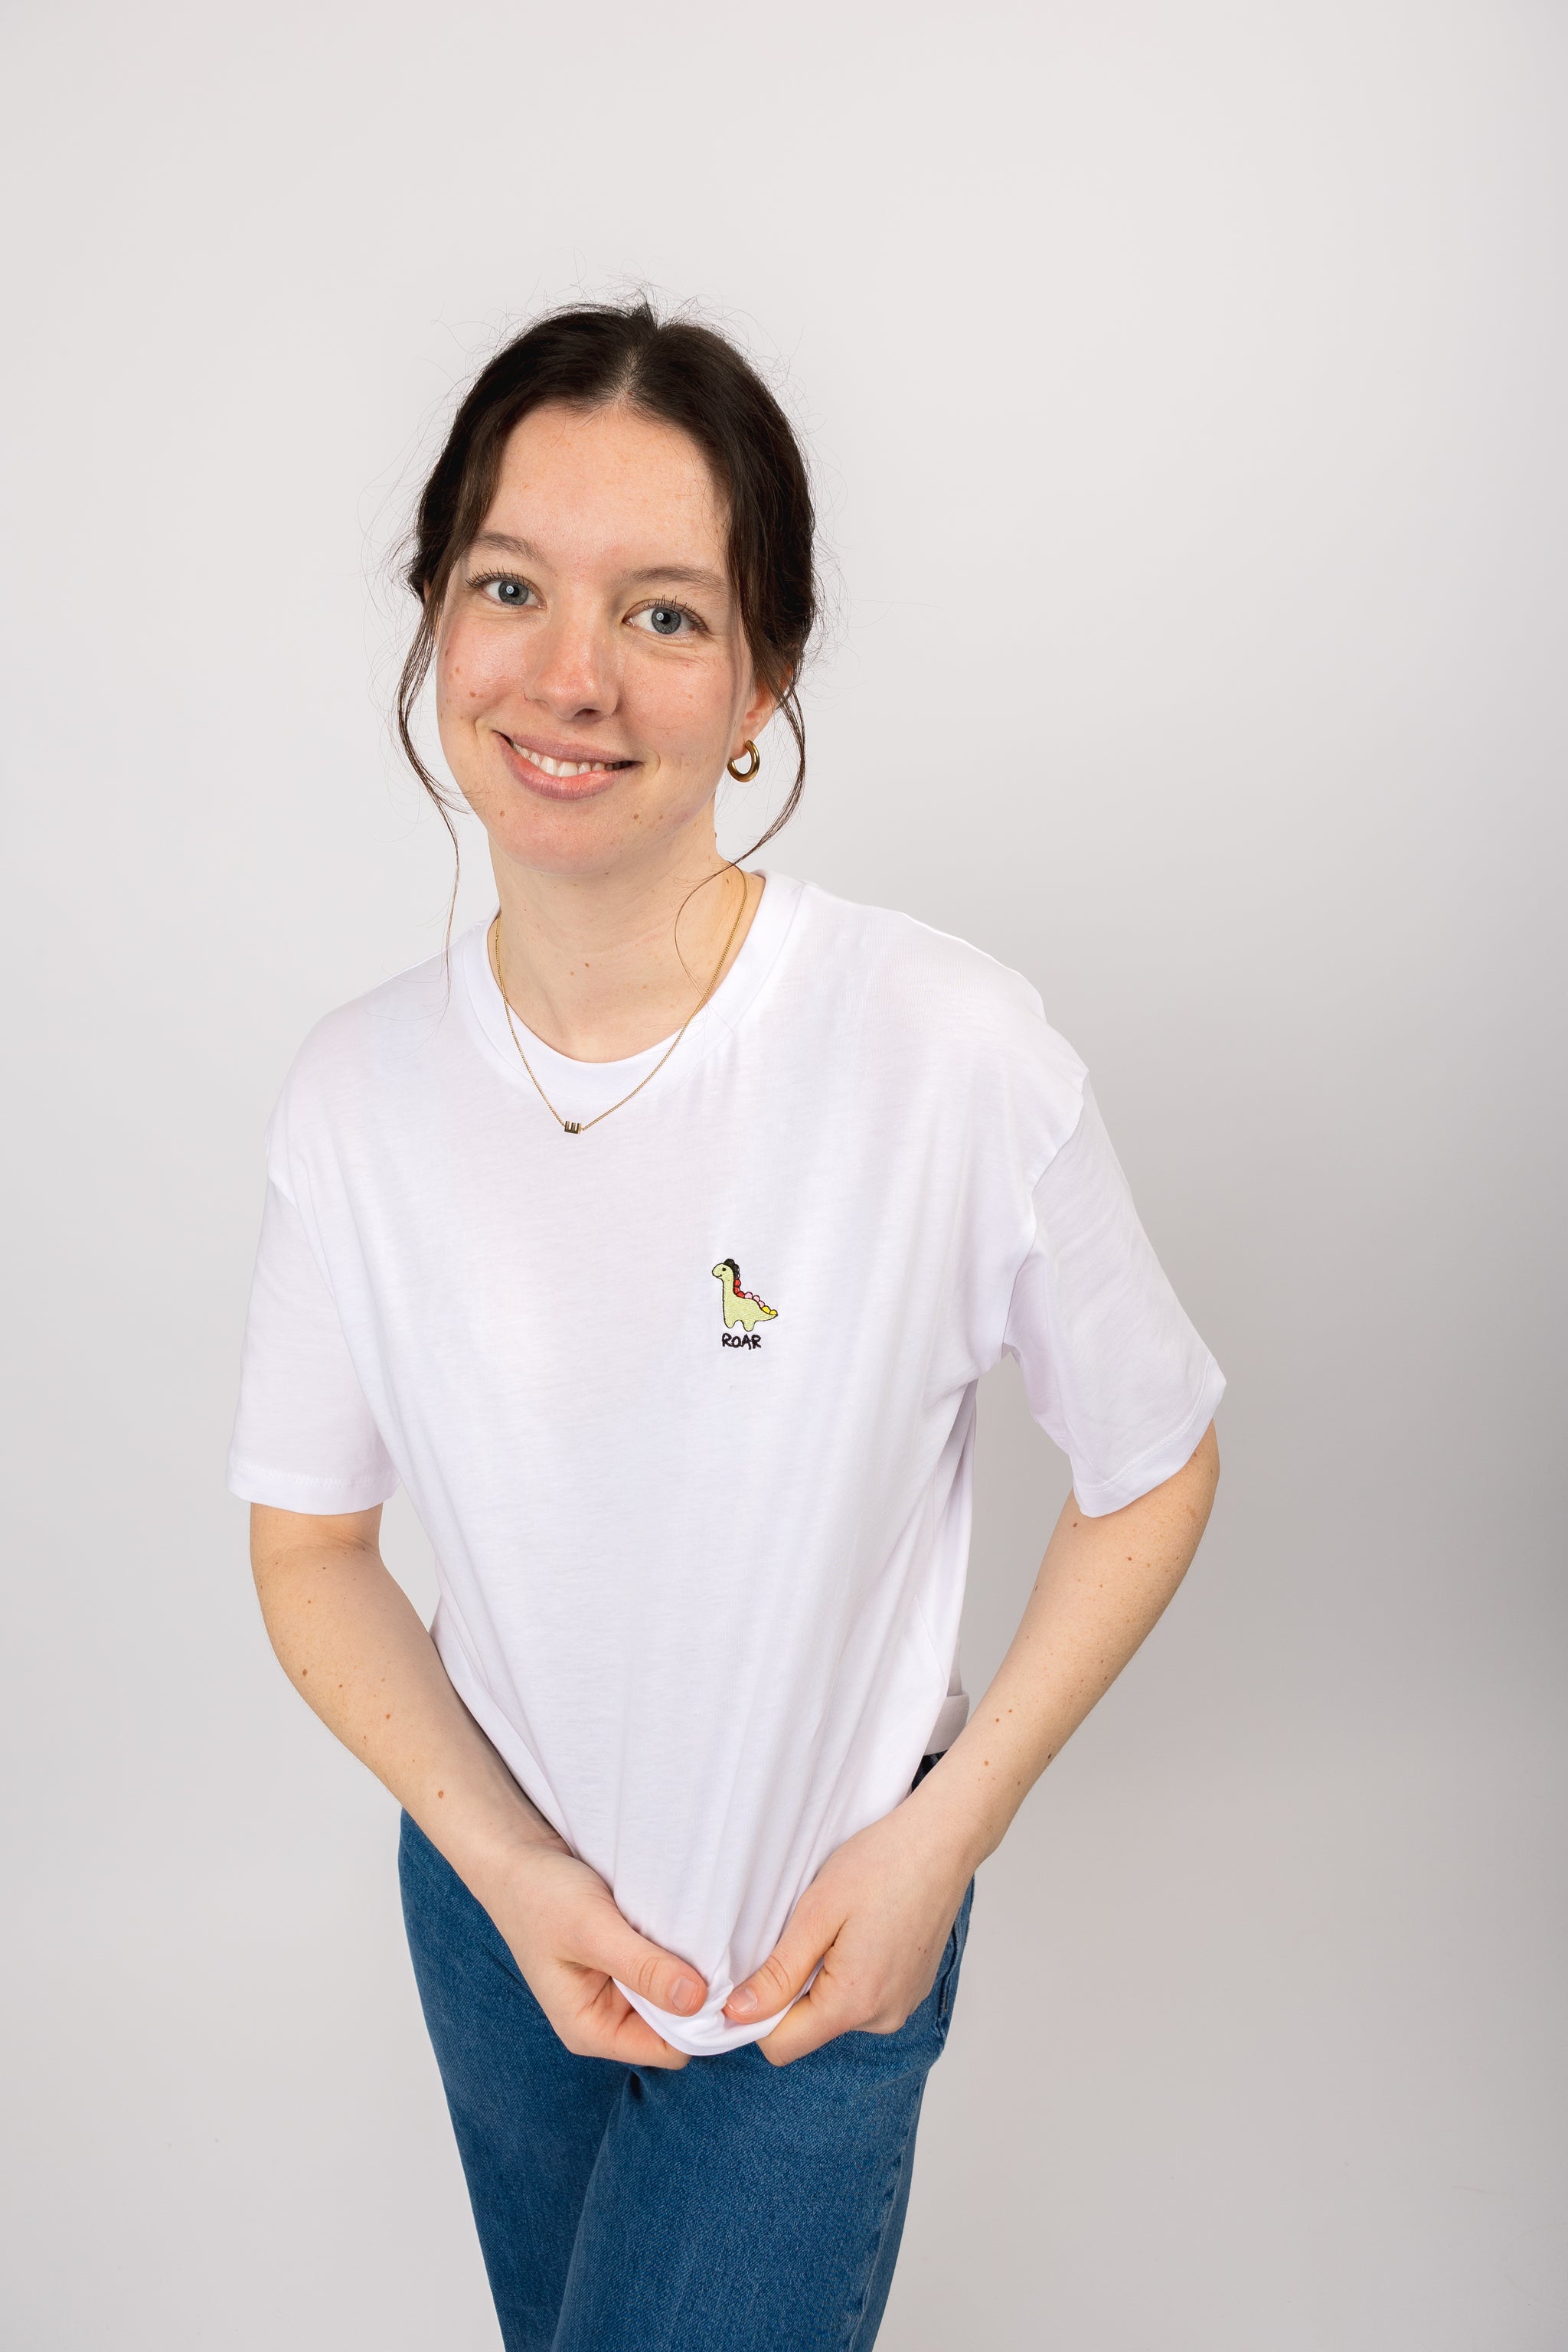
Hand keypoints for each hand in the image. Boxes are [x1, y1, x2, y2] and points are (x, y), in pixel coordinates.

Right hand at [478, 1838, 708, 2069]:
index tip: (723, 1980)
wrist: (518, 1856)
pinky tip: (686, 1923)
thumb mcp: (592, 1930)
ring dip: (689, 1967)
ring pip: (675, 1994)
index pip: (669, 2049)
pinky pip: (665, 1967)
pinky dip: (678, 1948)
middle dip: (698, 1993)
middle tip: (718, 1950)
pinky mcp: (625, 1962)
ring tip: (701, 1932)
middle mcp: (606, 2018)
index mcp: (591, 2029)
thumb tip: (696, 2000)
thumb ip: (641, 1967)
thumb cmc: (541, 1896)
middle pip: (677, 2024)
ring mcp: (616, 1990)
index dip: (700, 2021)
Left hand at [722, 1781, 973, 2065]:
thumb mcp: (816, 1911)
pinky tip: (861, 1929)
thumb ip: (778, 1972)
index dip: (756, 2014)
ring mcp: (902, 2005)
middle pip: (808, 2028)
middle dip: (793, 1989)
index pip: (782, 2046)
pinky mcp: (911, 1990)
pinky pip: (863, 1997)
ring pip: (835, 2011)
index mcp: (855, 2002)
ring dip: (823, 1977)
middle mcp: (883, 2017)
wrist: (943, 1841)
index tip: (756, 1970)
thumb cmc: (882, 1864)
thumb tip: (738, 2014)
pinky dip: (849, 1971)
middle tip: (806, 1932)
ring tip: (840, 1925)